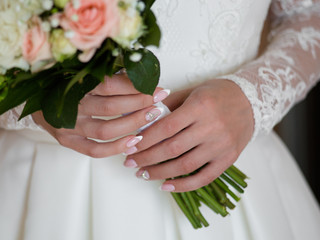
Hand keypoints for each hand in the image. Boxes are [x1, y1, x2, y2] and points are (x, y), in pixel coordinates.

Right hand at [32, 73, 169, 157]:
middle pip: (111, 107)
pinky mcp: (66, 141)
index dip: (136, 86)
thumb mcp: (81, 73)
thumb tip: (141, 77)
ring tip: (151, 119)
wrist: (35, 100)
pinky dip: (116, 148)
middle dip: (140, 104)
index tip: (157, 87)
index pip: (110, 85)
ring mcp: (67, 125)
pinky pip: (94, 150)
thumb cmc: (64, 83)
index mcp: (73, 82)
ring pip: (105, 129)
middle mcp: (69, 104)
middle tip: (159, 101)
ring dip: (132, 125)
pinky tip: (134, 142)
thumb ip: (107, 76)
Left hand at [124, 79, 253, 191]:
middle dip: (146, 158)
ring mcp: (221, 145)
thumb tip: (142, 122)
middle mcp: (211, 127)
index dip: (145, 140)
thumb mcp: (192, 92)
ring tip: (143, 174)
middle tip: (129, 163)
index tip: (130, 146)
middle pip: (172, 148)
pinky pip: (204, 178)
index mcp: (200, 106)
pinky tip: (166, 186)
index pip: (166, 127)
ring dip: (159, 173)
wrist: (251, 101)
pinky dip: (183, 185)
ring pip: (185, 165)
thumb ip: (168, 106)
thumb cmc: (216, 94)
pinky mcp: (228, 159)